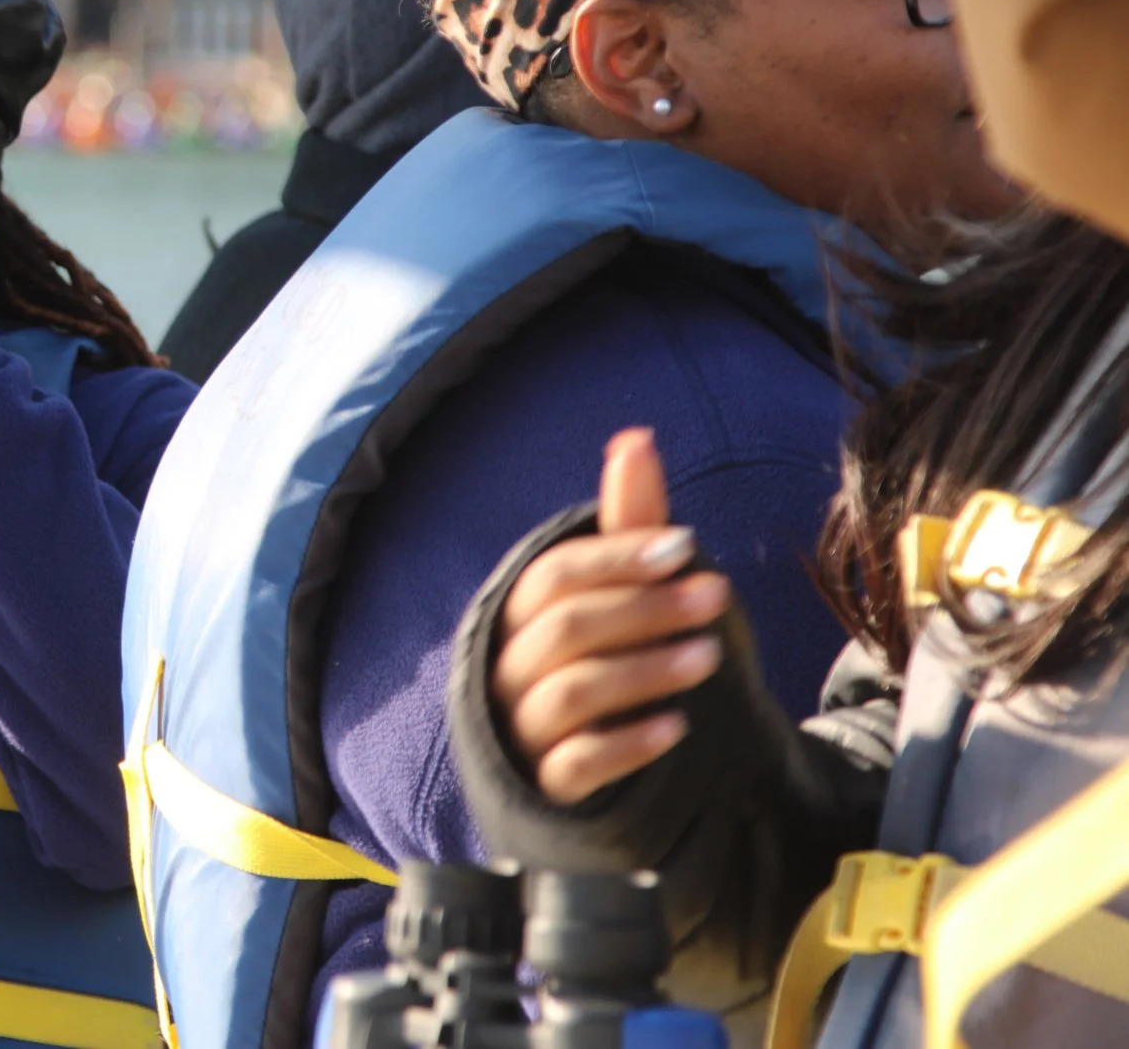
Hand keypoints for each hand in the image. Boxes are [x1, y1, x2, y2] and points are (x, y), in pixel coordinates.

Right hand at [490, 428, 732, 804]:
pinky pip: (574, 765)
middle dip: (642, 608)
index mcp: (516, 614)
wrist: (588, 763)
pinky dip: (625, 744)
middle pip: (563, 629)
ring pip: (568, 693)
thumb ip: (625, 524)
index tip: (686, 548)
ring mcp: (522, 728)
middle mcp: (508, 668)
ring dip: (643, 670)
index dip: (616, 559)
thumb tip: (635, 439)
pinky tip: (676, 728)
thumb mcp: (620, 593)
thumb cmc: (604, 659)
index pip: (554, 576)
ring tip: (709, 657)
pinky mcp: (546, 785)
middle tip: (715, 596)